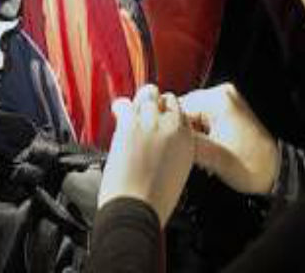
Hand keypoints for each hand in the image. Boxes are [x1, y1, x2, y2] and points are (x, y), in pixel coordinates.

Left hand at [98, 84, 193, 227]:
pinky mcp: (130, 125)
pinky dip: (120, 106)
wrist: (136, 208)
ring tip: (130, 111)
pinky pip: (125, 104)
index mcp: (187, 140)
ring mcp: (151, 123)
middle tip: (142, 114)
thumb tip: (162, 139)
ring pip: (146, 95)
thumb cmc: (155, 199)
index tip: (157, 116)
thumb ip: (174, 148)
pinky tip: (118, 111)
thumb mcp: (178, 170)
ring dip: (138, 103)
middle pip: (163, 98)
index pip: (179, 110)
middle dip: (153, 103)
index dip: (166, 112)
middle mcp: (172, 127)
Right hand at [179, 83, 278, 194]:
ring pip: (192, 115)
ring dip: (191, 134)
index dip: (172, 130)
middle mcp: (222, 93)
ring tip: (200, 153)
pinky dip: (200, 132)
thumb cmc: (250, 166)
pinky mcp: (228, 109)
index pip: (178, 109)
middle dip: (183, 132)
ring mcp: (226, 99)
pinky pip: (202, 117)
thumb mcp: (214, 158)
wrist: (275, 171)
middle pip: (184, 110)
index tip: (174, 148)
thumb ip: (187, 144)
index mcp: (218, 99)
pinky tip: (206, 148)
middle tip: (188, 153)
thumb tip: (162, 140)